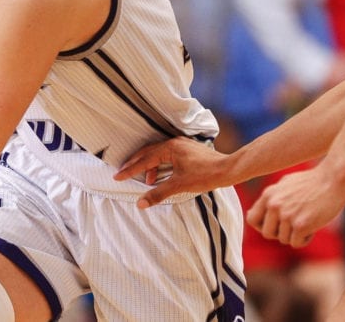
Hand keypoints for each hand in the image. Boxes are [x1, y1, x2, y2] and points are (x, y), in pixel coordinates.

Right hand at [114, 137, 230, 208]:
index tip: (117, 176)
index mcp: (169, 148)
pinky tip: (162, 176)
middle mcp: (174, 142)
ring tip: (147, 181)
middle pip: (148, 152)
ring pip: (158, 153)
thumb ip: (158, 193)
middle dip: (135, 164)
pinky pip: (167, 155)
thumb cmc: (205, 176)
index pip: (144, 160)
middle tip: (123, 173)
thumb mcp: (179, 186)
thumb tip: (140, 203)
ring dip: (149, 166)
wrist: (228, 170)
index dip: (130, 169)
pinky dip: (160, 165)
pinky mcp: (187, 150)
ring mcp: (181, 145)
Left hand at [245, 162, 344, 247]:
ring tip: (307, 220)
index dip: (262, 226)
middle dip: (280, 233)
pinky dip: (305, 239)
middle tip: (294, 225)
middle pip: (267, 233)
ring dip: (295, 235)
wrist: (333, 179)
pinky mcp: (300, 225)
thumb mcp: (284, 184)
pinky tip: (313, 226)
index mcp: (268, 194)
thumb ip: (270, 199)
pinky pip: (296, 243)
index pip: (252, 219)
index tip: (274, 225)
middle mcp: (274, 205)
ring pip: (284, 239)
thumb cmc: (311, 182)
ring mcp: (286, 215)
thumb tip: (252, 214)